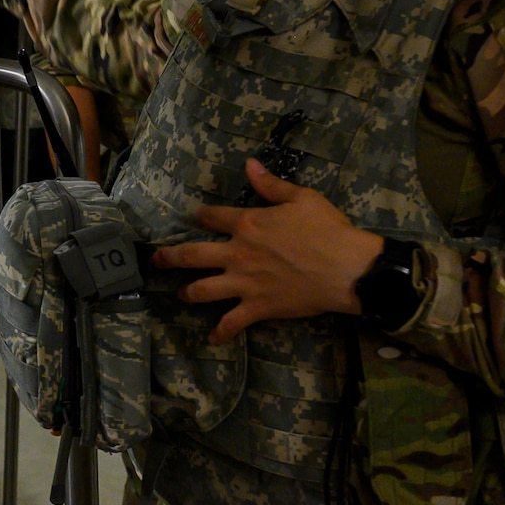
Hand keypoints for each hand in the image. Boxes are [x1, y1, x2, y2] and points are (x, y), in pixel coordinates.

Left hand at [150, 159, 381, 345]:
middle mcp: (237, 253)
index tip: (195, 217)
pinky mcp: (258, 307)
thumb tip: (249, 165)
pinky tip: (213, 338)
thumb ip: (271, 185)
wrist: (347, 269)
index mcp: (248, 224)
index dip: (201, 216)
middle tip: (156, 259)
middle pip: (192, 255)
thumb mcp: (302, 198)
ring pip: (202, 290)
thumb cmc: (328, 230)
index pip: (212, 217)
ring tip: (181, 295)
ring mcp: (244, 282)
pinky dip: (222, 332)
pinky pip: (232, 322)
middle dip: (169, 257)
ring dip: (188, 293)